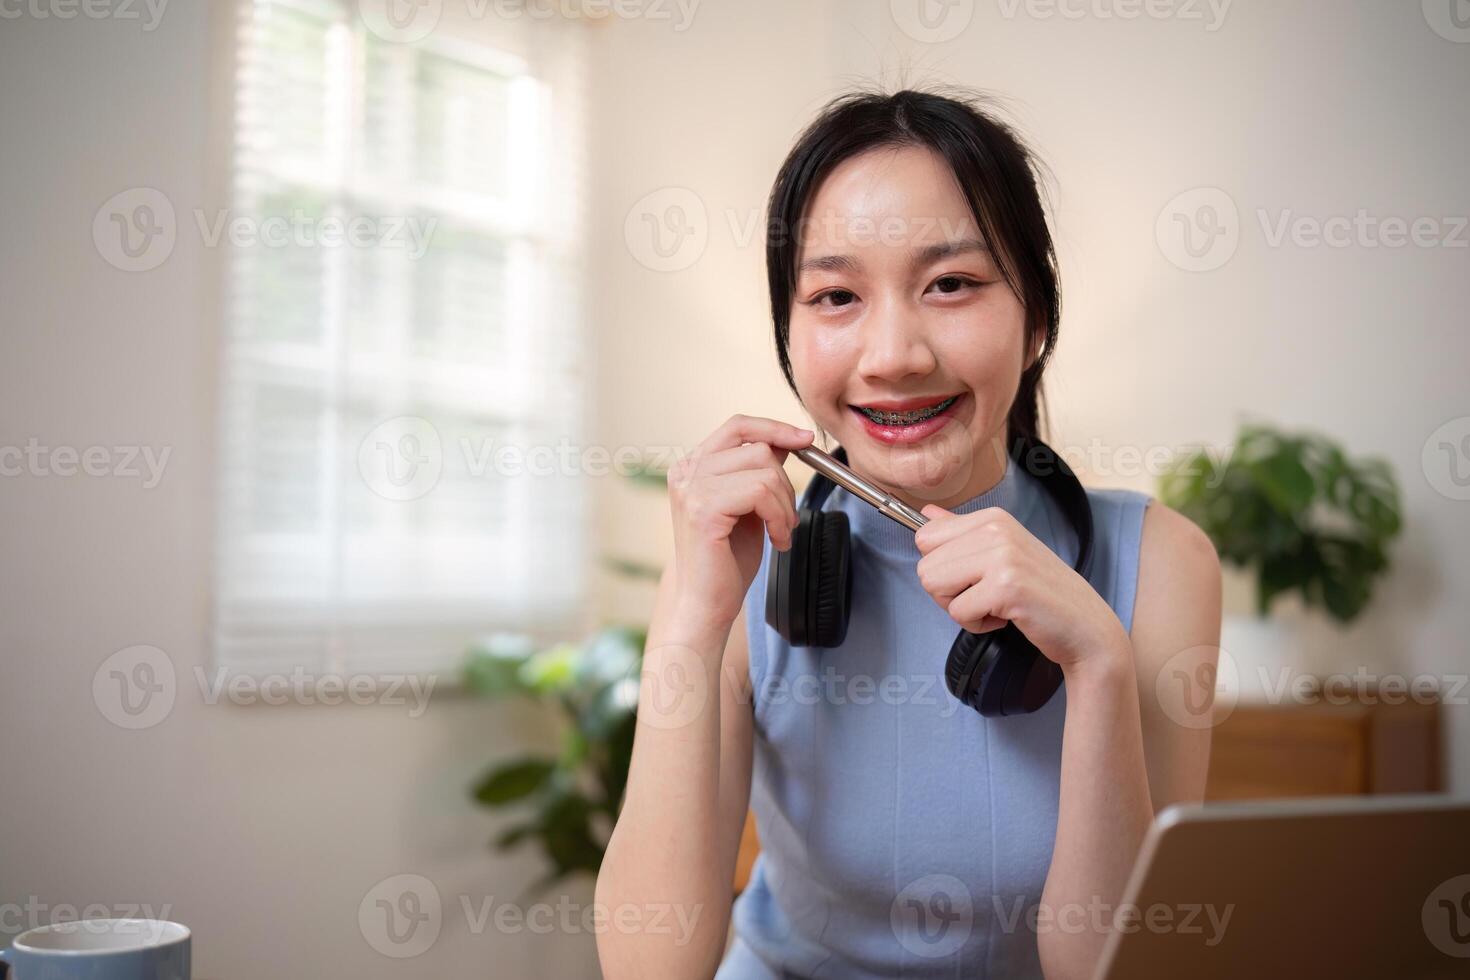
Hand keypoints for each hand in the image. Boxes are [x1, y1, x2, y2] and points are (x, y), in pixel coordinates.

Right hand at [665, 415, 813, 632]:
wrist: (706, 602)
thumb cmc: (726, 558)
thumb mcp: (748, 504)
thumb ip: (758, 471)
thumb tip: (786, 440)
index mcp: (692, 466)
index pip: (738, 427)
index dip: (775, 428)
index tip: (805, 440)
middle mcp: (686, 471)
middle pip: (758, 447)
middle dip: (786, 483)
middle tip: (787, 518)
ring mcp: (691, 488)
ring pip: (764, 469)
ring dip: (785, 504)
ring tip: (781, 531)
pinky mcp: (703, 509)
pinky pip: (761, 491)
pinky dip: (779, 516)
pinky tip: (776, 539)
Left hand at [913, 503, 1127, 670]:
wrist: (1085, 626)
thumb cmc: (1041, 593)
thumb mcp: (1002, 552)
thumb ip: (961, 532)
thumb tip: (925, 513)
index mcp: (992, 518)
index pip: (924, 537)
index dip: (942, 567)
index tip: (973, 576)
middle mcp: (995, 529)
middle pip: (925, 567)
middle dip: (948, 592)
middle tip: (985, 595)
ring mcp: (1002, 555)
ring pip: (935, 587)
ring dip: (960, 608)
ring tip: (995, 604)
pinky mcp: (1006, 586)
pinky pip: (958, 612)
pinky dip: (977, 624)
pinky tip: (1006, 616)